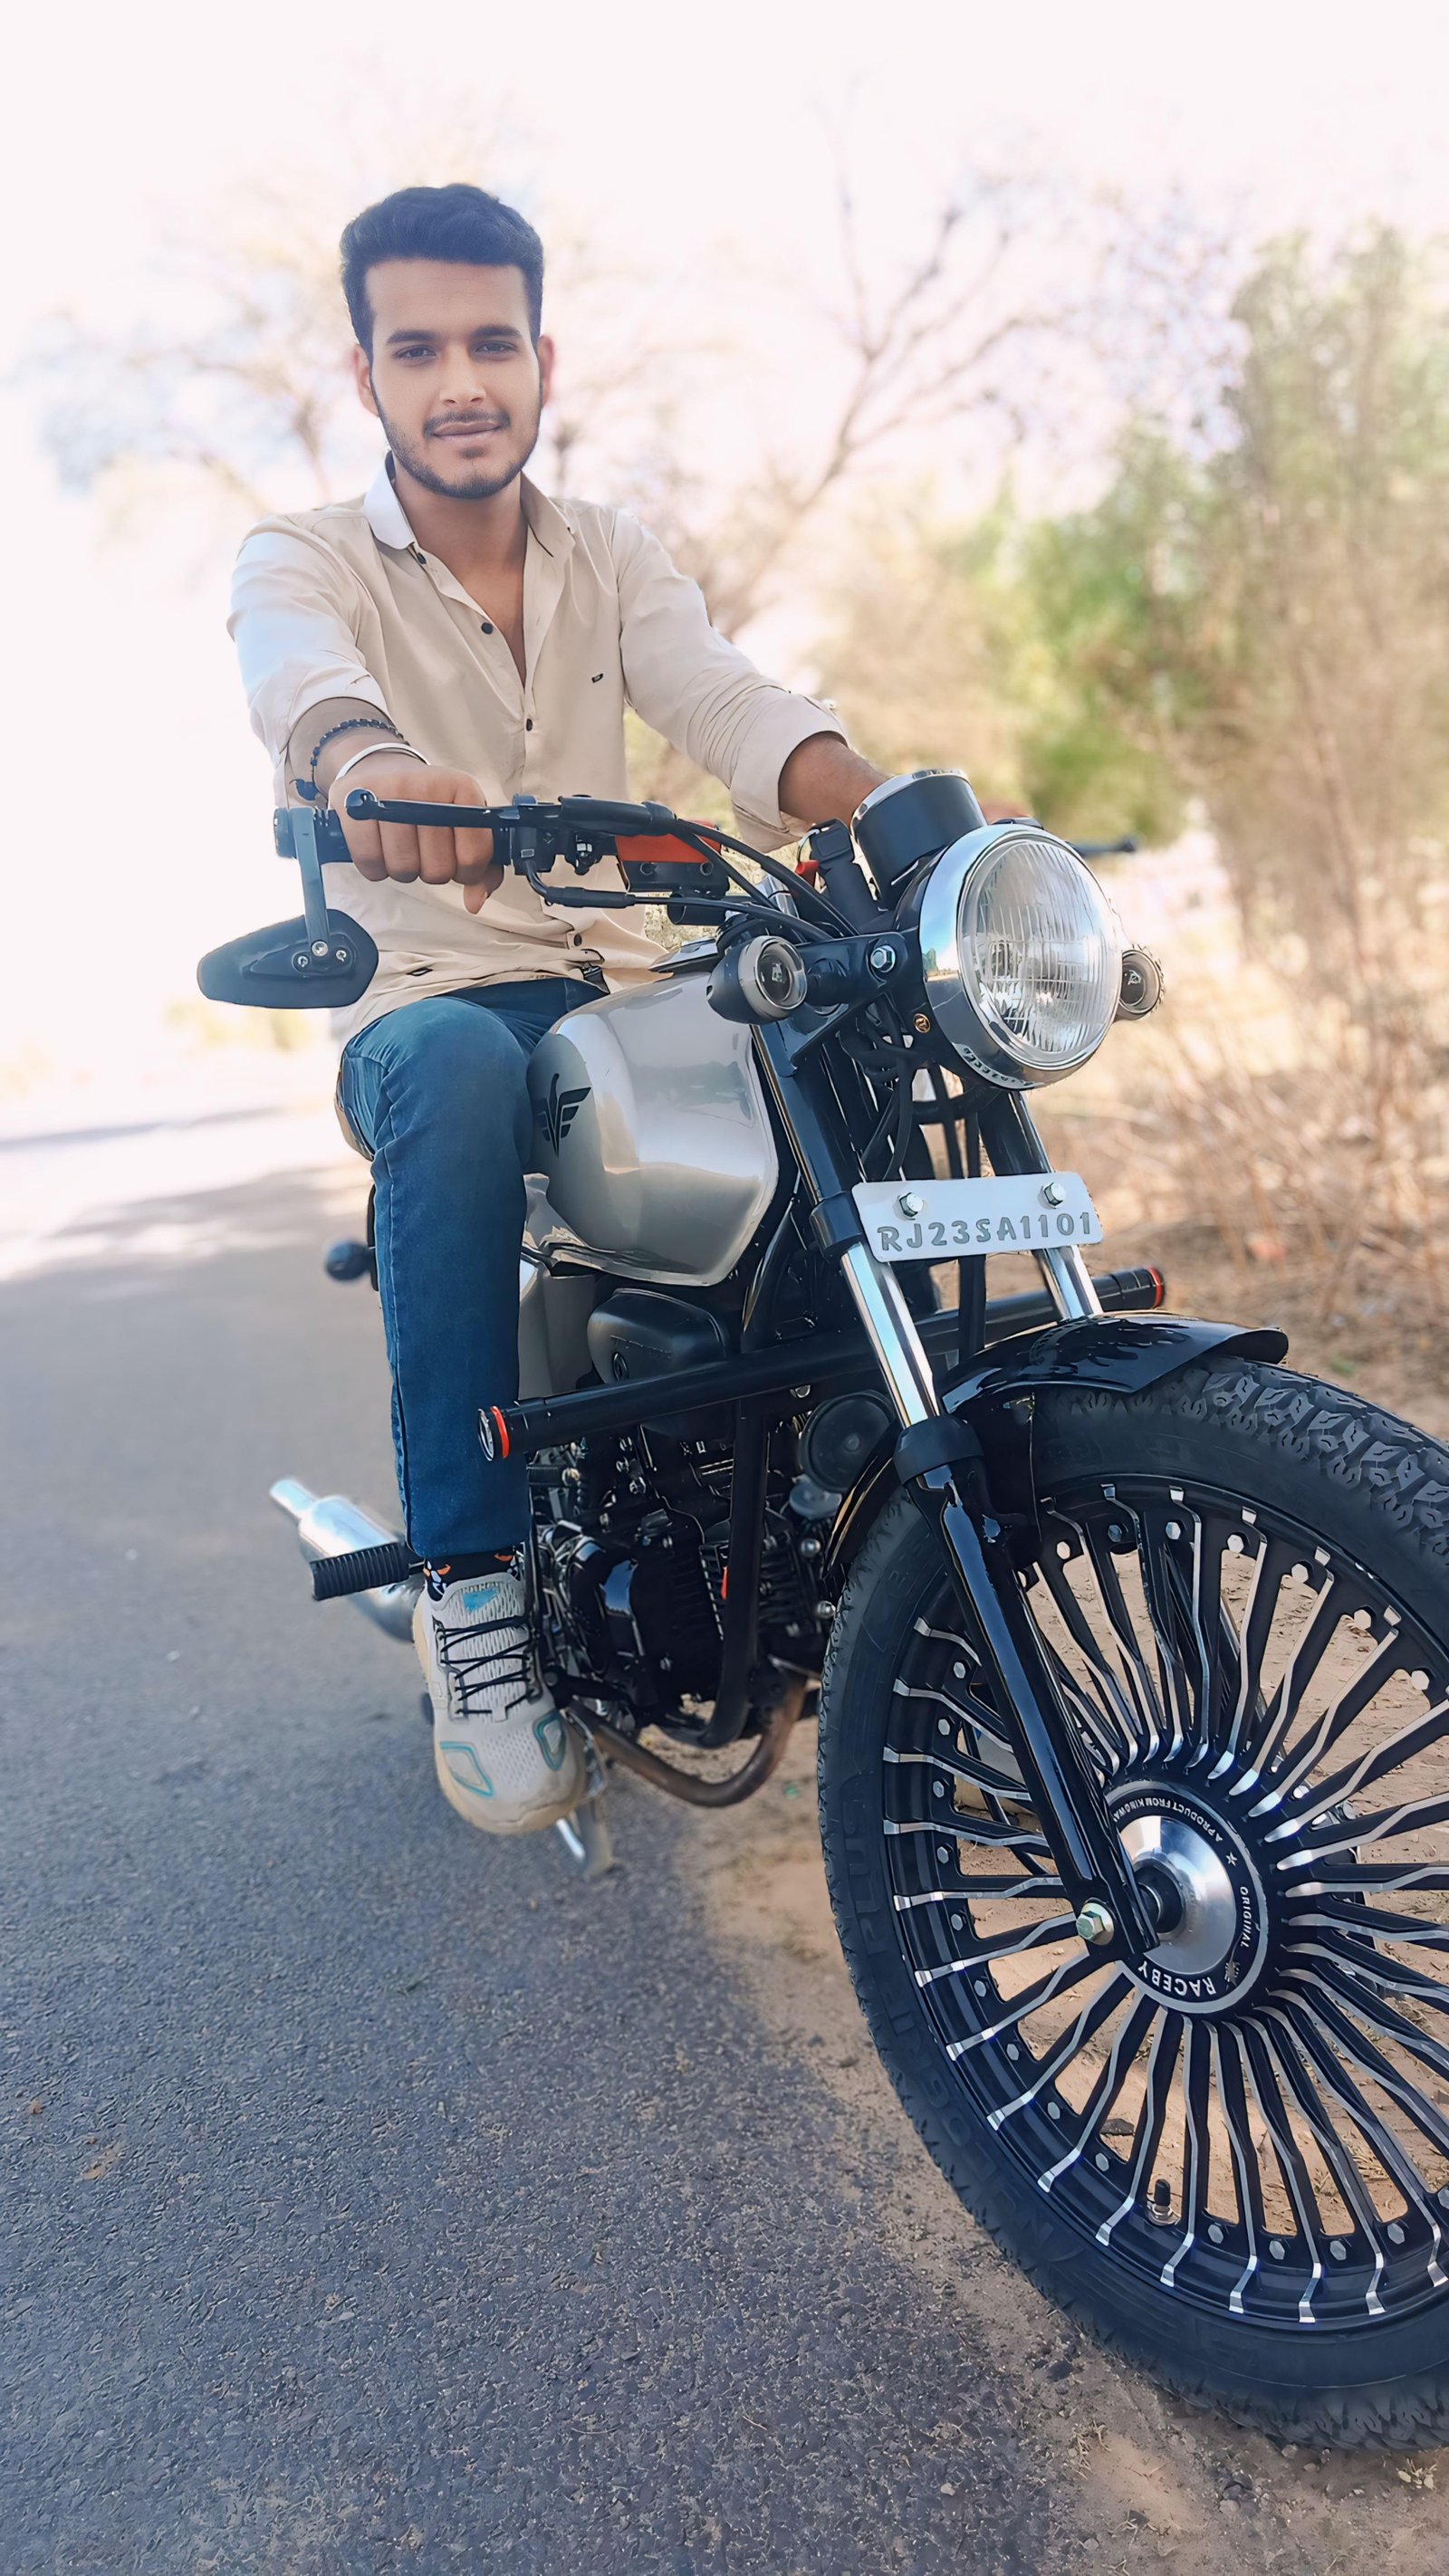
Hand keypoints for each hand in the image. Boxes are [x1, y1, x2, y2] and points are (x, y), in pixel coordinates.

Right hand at [331, 756, 500, 912]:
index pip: (474, 855)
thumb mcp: (463, 826)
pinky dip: (375, 867)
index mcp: (462, 789)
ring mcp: (389, 790)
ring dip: (403, 871)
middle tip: (424, 852)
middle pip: (437, 868)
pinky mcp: (355, 801)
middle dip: (432, 872)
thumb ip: (482, 868)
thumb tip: (475, 902)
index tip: (458, 863)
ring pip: (403, 868)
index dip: (467, 872)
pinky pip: (370, 861)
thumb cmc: (428, 806)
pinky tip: (379, 849)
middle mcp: (427, 784)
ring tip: (402, 848)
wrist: (382, 771)